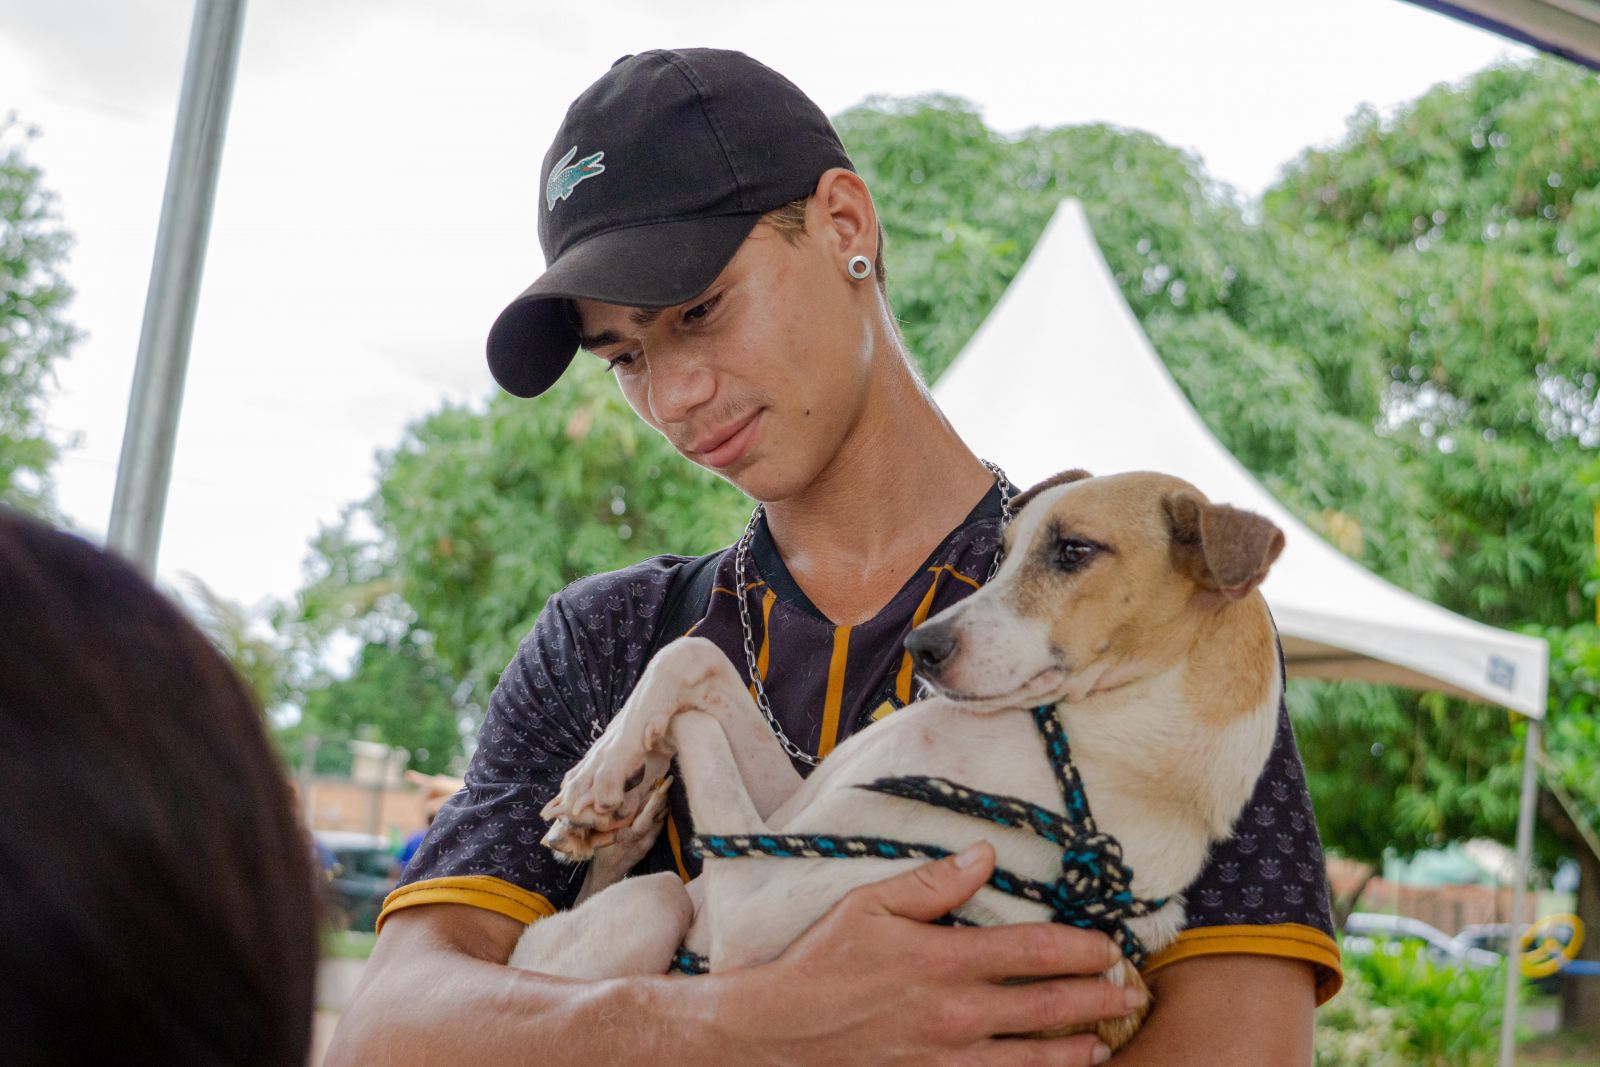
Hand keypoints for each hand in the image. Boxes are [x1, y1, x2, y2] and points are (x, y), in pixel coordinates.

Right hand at [705, 842, 1143, 1065]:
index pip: (1035, 952)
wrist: (781, 1034)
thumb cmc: (824, 963)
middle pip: (1050, 1007)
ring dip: (1078, 1048)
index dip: (1081, 948)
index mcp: (945, 960)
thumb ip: (933, 883)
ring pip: (1035, 1057)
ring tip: (1105, 1040)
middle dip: (1099, 997)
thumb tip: (984, 855)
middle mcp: (958, 1013)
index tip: (1108, 944)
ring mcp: (950, 1056)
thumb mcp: (871, 906)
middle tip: (1129, 989)